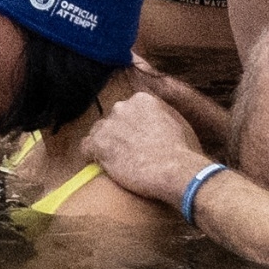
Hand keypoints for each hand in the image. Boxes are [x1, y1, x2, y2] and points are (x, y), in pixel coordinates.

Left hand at [73, 81, 210, 201]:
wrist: (174, 169)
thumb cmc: (182, 152)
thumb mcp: (178, 123)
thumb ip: (162, 115)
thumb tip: (158, 119)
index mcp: (142, 99)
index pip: (128, 110)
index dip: (131, 126)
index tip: (137, 139)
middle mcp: (122, 107)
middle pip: (113, 120)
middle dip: (118, 134)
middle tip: (128, 153)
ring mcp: (109, 124)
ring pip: (99, 133)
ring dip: (105, 146)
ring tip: (116, 162)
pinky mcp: (99, 144)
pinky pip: (86, 148)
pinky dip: (91, 156)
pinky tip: (101, 165)